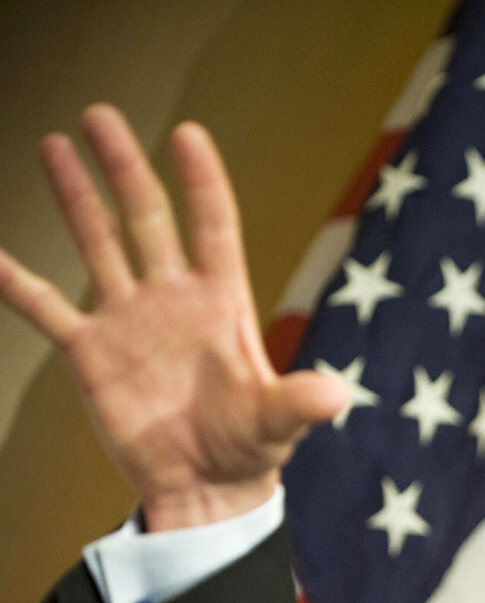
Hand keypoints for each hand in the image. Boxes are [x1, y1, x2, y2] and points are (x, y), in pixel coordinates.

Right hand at [0, 104, 346, 530]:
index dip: (202, 181)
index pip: (214, 226)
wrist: (205, 488)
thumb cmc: (252, 449)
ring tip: (53, 143)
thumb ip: (300, 402)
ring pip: (99, 243)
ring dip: (77, 198)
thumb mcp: (279, 422)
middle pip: (147, 218)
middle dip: (124, 167)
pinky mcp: (91, 354)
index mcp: (223, 301)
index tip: (187, 132)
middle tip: (99, 114)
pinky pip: (46, 310)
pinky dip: (16, 283)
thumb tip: (336, 397)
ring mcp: (129, 320)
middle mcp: (173, 298)